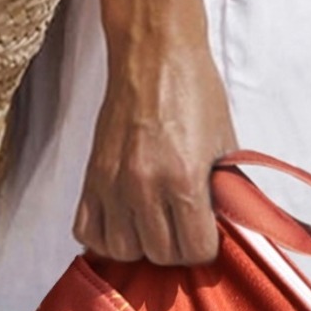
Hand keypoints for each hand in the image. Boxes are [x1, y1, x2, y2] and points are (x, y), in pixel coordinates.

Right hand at [74, 0, 236, 266]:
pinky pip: (87, 233)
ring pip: (123, 251)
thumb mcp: (223, 145)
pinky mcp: (91, 177)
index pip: (195, 250)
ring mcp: (113, 183)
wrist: (153, 55)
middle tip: (181, 228)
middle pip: (160, 255)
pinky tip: (122, 225)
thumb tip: (221, 231)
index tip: (206, 234)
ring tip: (151, 228)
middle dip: (176, 249)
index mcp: (183, 178)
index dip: (205, 247)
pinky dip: (104, 238)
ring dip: (140, 247)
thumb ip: (220, 193)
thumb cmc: (194, 94)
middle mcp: (144, 186)